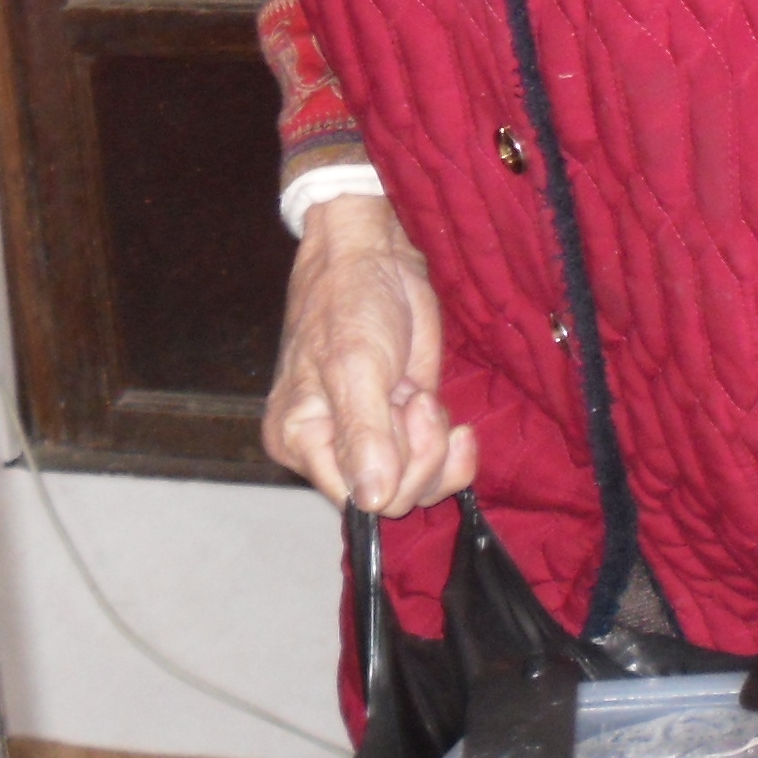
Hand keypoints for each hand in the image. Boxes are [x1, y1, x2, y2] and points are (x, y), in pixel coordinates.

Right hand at [265, 192, 479, 515]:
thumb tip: (371, 500)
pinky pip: (437, 467)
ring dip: (436, 450)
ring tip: (425, 399)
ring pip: (418, 488)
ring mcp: (375, 438)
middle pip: (390, 499)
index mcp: (300, 440)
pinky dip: (454, 452)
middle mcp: (332, 448)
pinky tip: (457, 427)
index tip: (402, 413)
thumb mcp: (353, 365)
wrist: (377, 256)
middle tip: (416, 401)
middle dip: (418, 456)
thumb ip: (362, 434)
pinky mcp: (407, 425)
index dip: (391, 473)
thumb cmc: (349, 301)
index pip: (352, 499)